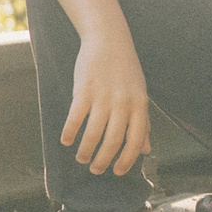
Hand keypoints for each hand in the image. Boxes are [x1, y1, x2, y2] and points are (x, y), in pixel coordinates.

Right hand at [63, 33, 151, 175]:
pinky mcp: (84, 89)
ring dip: (86, 150)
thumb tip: (146, 149)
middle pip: (113, 140)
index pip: (136, 139)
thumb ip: (143, 122)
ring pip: (93, 133)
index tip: (118, 172)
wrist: (109, 40)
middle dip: (104, 160)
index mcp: (140, 104)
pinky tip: (66, 141)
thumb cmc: (126, 71)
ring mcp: (103, 96)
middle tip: (96, 170)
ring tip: (82, 158)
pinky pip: (75, 117)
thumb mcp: (140, 95)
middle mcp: (123, 102)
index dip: (127, 159)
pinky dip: (70, 132)